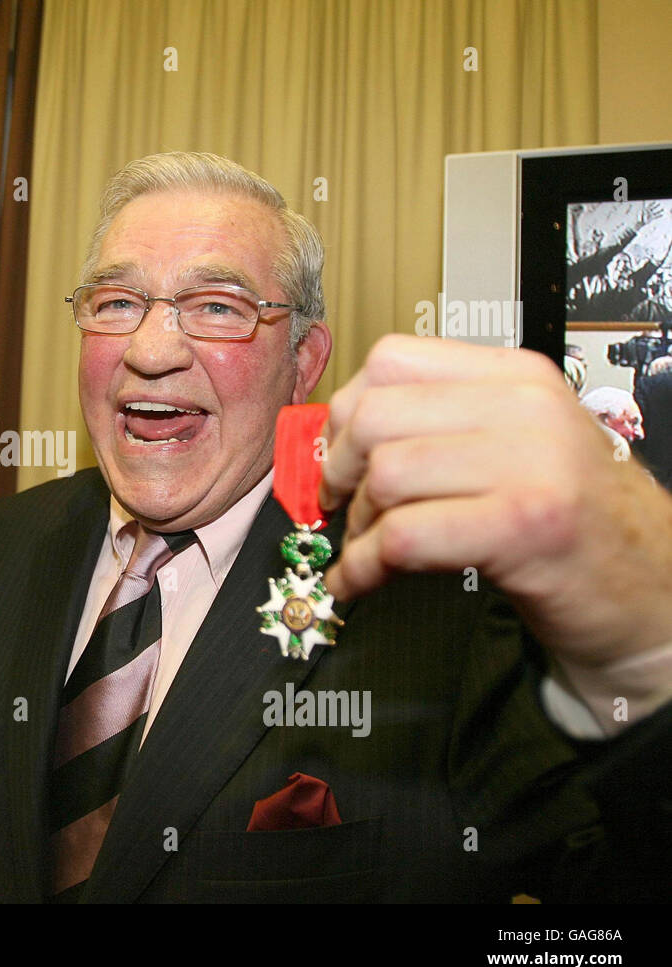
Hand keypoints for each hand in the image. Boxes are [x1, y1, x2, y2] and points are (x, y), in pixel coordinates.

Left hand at [317, 334, 671, 668]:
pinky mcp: (523, 526)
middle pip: (375, 416)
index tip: (341, 453)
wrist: (652, 591)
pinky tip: (360, 582)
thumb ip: (443, 427)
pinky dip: (364, 567)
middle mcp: (525, 409)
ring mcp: (530, 465)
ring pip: (385, 476)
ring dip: (356, 526)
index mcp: (516, 376)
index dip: (347, 412)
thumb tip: (341, 436)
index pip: (392, 360)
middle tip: (341, 506)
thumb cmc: (572, 523)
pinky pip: (403, 537)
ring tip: (366, 550)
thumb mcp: (517, 447)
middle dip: (341, 471)